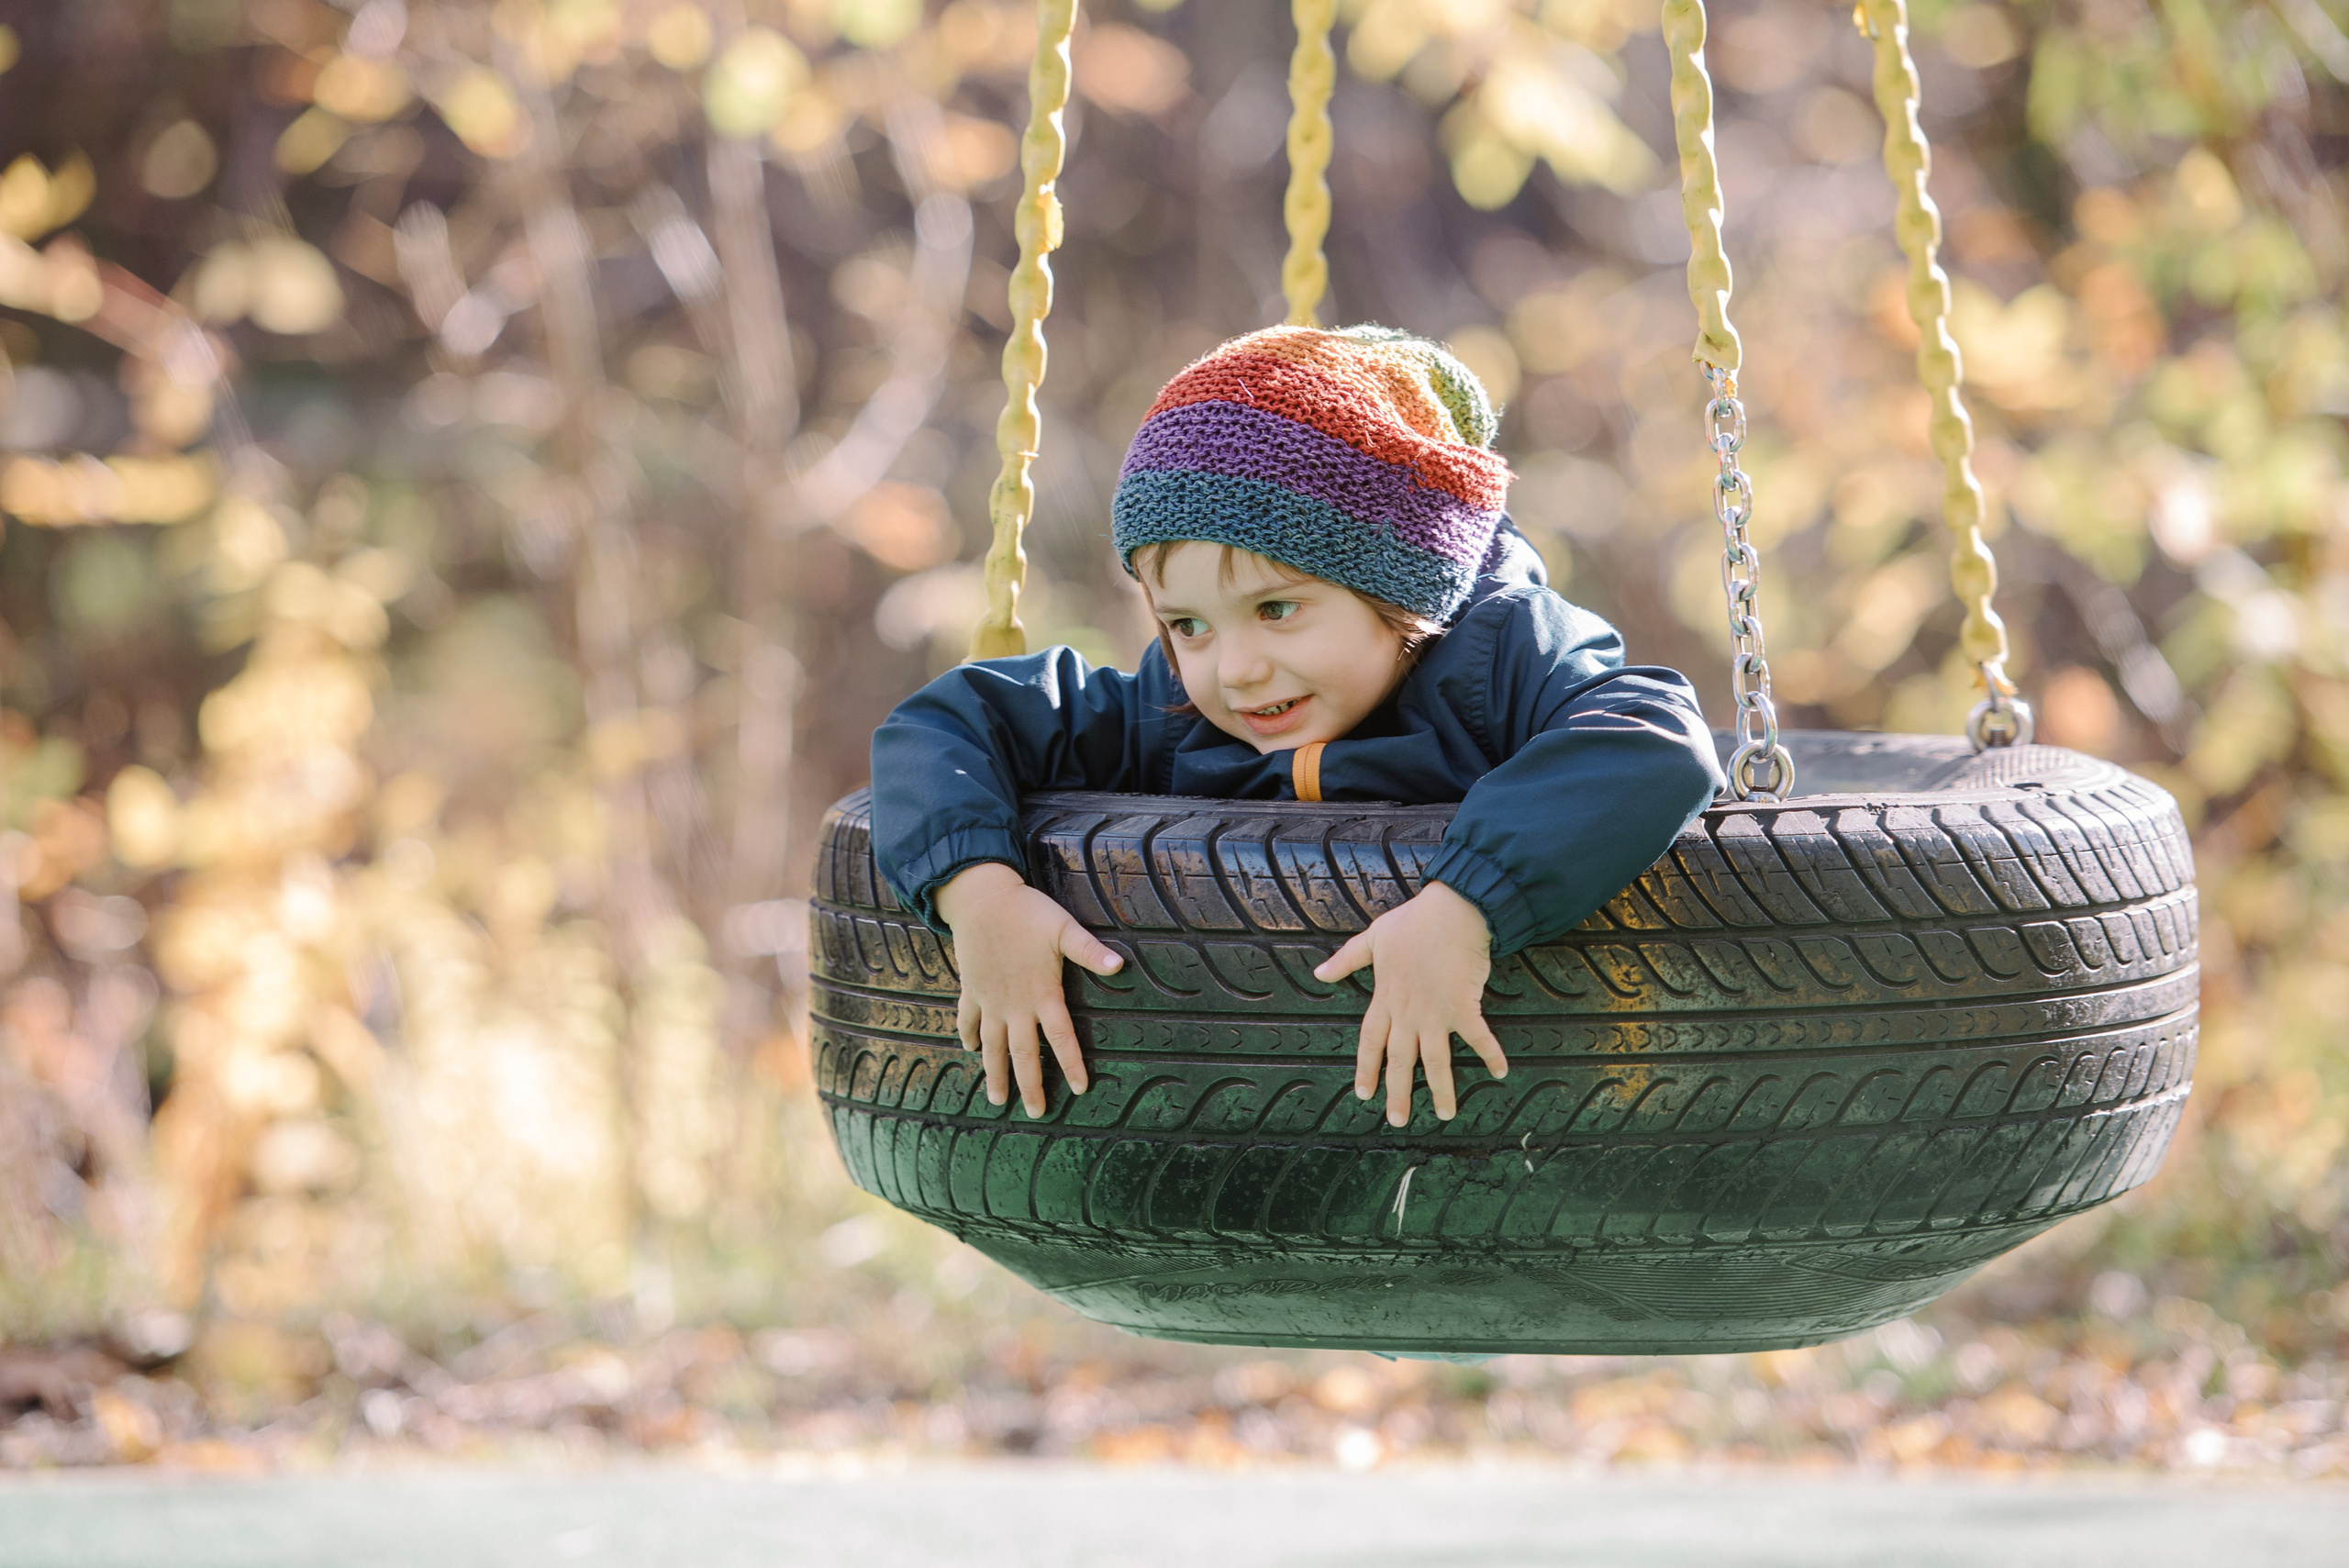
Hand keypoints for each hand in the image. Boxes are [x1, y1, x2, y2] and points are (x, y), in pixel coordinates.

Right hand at [935, 862, 1123, 1116]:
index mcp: (1042, 994)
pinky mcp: (971, 988)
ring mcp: (990, 999)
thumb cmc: (1027, 912)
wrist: (981, 899)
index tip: (1080, 1089)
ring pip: (992, 1046)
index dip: (1072, 1064)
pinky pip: (967, 1018)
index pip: (1061, 1038)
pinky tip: (970, 1049)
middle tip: (1035, 1113)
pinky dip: (968, 1035)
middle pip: (1023, 1054)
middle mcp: (1015, 1005)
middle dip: (1030, 1085)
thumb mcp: (1064, 928)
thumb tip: (1120, 965)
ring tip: (997, 1100)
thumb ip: (1090, 951)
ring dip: (995, 1074)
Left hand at [1314, 880, 1507, 1126]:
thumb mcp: (1372, 938)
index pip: (1369, 1041)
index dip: (1366, 1068)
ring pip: (1436, 1060)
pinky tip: (1500, 1073)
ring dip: (1441, 1089)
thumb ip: (1347, 960)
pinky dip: (1490, 1055)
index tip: (1364, 1094)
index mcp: (1386, 998)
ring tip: (1444, 1115)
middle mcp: (1409, 1012)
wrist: (1452, 909)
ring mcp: (1436, 1012)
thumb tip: (1319, 974)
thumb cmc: (1413, 922)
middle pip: (1400, 1060)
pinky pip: (1478, 1037)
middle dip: (1398, 1092)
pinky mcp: (1464, 1006)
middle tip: (1397, 1121)